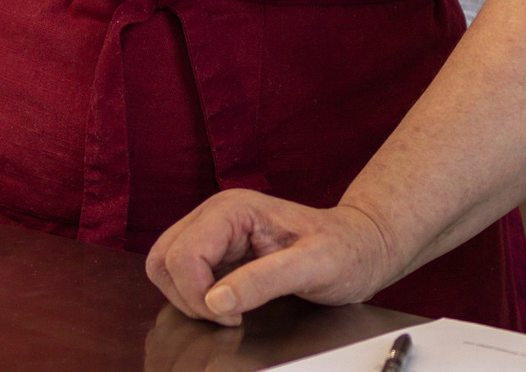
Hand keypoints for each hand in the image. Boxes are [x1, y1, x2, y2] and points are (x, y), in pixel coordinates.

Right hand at [146, 191, 395, 323]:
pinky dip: (194, 296)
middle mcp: (218, 214)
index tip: (233, 316)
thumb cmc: (345, 250)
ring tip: (229, 311)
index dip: (197, 295)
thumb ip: (263, 281)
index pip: (182, 255)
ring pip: (166, 266)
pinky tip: (229, 304)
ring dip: (187, 297)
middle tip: (228, 316)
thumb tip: (215, 301)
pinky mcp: (218, 250)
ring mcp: (215, 231)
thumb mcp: (313, 267)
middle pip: (164, 259)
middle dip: (187, 297)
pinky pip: (182, 274)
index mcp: (234, 209)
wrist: (362, 246)